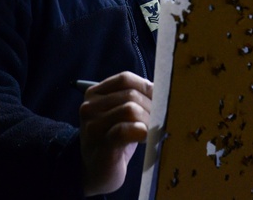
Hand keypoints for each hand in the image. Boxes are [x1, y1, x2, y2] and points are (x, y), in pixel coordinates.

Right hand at [79, 71, 152, 196]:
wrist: (94, 172)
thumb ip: (135, 99)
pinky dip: (140, 132)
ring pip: (130, 110)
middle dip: (151, 108)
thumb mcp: (120, 115)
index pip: (125, 79)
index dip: (147, 88)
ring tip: (151, 132)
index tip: (158, 100)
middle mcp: (89, 107)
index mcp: (94, 94)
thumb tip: (163, 88)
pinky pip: (124, 130)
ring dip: (148, 121)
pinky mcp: (102, 144)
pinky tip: (144, 138)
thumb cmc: (113, 141)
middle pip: (131, 95)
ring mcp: (93, 126)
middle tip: (158, 122)